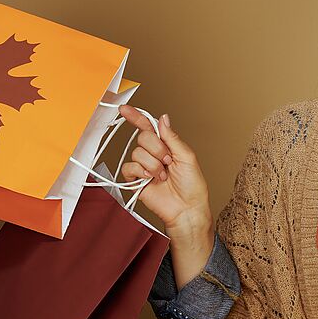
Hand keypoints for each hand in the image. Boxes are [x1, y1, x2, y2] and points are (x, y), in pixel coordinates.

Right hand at [117, 105, 212, 237]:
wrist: (186, 209)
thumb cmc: (192, 186)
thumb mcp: (187, 157)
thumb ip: (172, 137)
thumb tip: (163, 118)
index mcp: (166, 145)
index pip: (149, 127)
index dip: (136, 117)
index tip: (124, 109)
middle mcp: (153, 154)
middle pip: (143, 137)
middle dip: (157, 149)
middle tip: (168, 162)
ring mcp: (144, 166)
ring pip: (137, 153)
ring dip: (153, 165)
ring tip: (163, 176)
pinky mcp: (136, 180)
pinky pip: (129, 167)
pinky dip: (140, 172)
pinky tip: (150, 179)